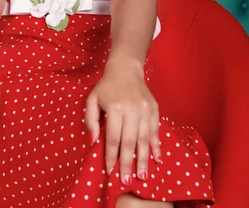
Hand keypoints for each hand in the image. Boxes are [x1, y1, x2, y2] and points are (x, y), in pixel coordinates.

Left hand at [84, 58, 161, 184]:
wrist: (126, 68)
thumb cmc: (107, 86)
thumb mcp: (92, 99)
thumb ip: (90, 119)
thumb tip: (94, 141)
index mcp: (115, 108)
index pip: (112, 138)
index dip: (111, 156)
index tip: (109, 170)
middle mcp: (132, 110)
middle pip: (129, 142)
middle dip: (127, 163)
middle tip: (127, 181)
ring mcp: (145, 110)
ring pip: (144, 139)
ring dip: (143, 159)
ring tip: (142, 176)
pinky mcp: (154, 109)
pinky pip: (155, 131)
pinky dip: (157, 146)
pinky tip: (157, 160)